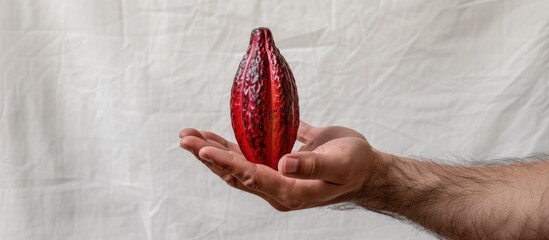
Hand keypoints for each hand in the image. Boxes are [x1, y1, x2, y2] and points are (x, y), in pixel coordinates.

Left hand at [179, 121, 376, 210]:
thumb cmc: (356, 167)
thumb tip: (282, 163)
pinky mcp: (279, 165)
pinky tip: (218, 135)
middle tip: (184, 138)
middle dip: (208, 155)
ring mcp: (276, 178)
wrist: (366, 170)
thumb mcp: (339, 165)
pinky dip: (233, 145)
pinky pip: (251, 156)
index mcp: (290, 192)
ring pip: (238, 165)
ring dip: (214, 150)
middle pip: (236, 172)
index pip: (251, 176)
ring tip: (191, 135)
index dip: (226, 161)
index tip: (202, 148)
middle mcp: (278, 188)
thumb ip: (312, 166)